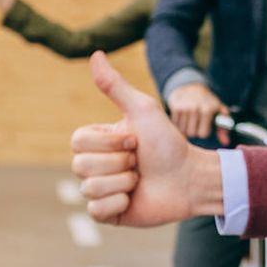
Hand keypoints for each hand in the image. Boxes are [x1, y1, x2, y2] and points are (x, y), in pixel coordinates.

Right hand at [70, 52, 216, 226]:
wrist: (190, 178)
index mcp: (98, 141)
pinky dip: (118, 202)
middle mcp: (95, 165)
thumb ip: (115, 86)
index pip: (77, 141)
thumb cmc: (168, 143)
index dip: (108, 142)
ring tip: (140, 179)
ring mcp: (100, 189)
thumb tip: (95, 53)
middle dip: (118, 162)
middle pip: (81, 165)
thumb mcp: (142, 110)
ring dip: (123, 182)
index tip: (134, 140)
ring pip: (89, 188)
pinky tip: (134, 198)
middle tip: (139, 161)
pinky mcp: (108, 212)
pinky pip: (95, 209)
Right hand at [167, 82, 227, 139]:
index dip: (203, 132)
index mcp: (207, 110)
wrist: (191, 86)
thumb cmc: (207, 102)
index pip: (203, 134)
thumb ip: (224, 127)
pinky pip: (174, 125)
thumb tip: (225, 142)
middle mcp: (195, 108)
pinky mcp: (175, 107)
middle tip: (195, 123)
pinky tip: (182, 117)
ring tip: (189, 120)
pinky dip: (177, 123)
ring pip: (182, 130)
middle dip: (193, 131)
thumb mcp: (219, 111)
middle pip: (191, 134)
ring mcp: (184, 107)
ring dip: (184, 128)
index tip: (204, 126)